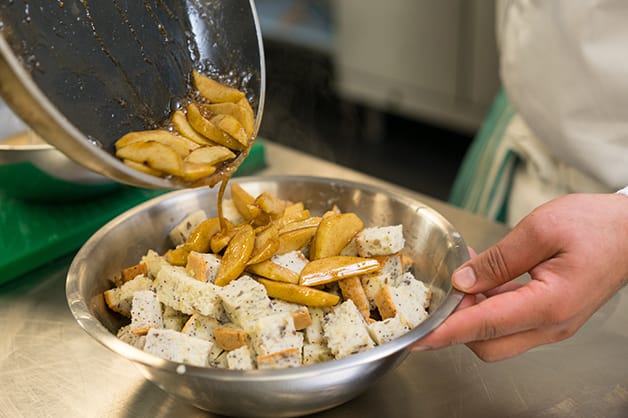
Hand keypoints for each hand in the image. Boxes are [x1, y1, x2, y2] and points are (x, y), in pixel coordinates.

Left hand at [410, 193, 627, 360]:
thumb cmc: (597, 226)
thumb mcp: (541, 229)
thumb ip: (498, 259)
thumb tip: (462, 280)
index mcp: (550, 304)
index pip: (484, 326)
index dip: (445, 333)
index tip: (417, 339)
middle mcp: (551, 324)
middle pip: (487, 343)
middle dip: (458, 322)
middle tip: (447, 288)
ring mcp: (553, 325)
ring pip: (497, 336)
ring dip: (473, 313)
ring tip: (465, 277)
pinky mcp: (551, 317)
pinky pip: (511, 323)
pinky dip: (490, 307)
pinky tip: (483, 280)